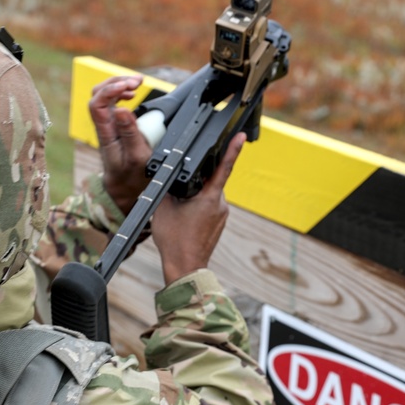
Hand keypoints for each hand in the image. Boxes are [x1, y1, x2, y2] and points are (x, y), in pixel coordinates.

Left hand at [90, 75, 152, 213]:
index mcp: (106, 133)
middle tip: (137, 82)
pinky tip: (133, 93)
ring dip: (119, 84)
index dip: (110, 91)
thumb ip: (130, 134)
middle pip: (97, 93)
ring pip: (103, 95)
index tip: (128, 87)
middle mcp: (103, 125)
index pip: (97, 104)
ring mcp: (107, 123)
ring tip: (138, 83)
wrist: (124, 187)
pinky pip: (112, 101)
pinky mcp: (114, 123)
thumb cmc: (131, 176)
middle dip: (116, 82)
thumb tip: (122, 109)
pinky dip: (122, 91)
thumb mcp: (136, 157)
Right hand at [151, 132, 245, 284]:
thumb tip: (169, 174)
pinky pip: (210, 206)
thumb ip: (169, 187)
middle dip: (197, 179)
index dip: (233, 149)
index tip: (241, 137)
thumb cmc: (174, 240)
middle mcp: (220, 204)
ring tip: (180, 211)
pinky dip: (199, 206)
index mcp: (209, 197)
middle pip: (212, 180)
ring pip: (209, 193)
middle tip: (180, 193)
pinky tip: (186, 217)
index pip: (224, 167)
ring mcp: (221, 214)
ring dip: (196, 195)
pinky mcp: (219, 222)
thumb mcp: (163, 207)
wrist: (184, 267)